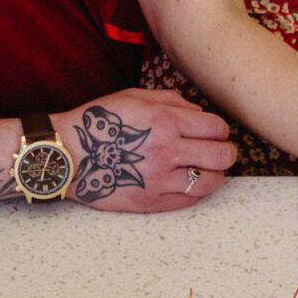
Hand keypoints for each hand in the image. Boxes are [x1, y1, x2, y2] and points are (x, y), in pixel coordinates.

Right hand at [53, 88, 235, 212]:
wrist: (69, 156)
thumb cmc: (100, 123)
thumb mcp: (134, 96)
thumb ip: (171, 100)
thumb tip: (198, 114)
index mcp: (165, 120)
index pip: (217, 128)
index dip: (221, 131)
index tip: (215, 133)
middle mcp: (168, 150)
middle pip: (222, 156)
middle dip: (227, 153)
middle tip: (221, 153)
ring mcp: (161, 179)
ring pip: (211, 182)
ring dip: (216, 175)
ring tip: (208, 170)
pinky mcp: (152, 201)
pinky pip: (189, 200)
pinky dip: (197, 192)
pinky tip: (190, 183)